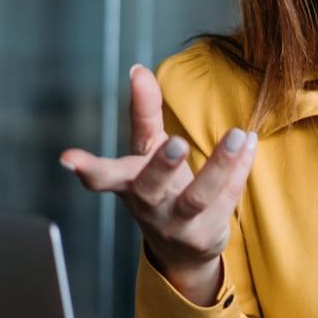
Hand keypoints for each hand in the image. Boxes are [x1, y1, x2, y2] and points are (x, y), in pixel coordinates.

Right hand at [58, 64, 257, 303]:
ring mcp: (178, 224)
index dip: (87, 167)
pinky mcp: (207, 234)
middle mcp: (149, 205)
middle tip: (177, 142)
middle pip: (151, 187)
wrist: (181, 248)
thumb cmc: (159, 186)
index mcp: (129, 182)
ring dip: (219, 165)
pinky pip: (228, 198)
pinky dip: (240, 169)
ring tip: (237, 135)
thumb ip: (145, 111)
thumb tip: (138, 70)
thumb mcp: (146, 149)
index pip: (104, 175)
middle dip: (162, 165)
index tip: (68, 159)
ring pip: (198, 197)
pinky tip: (250, 143)